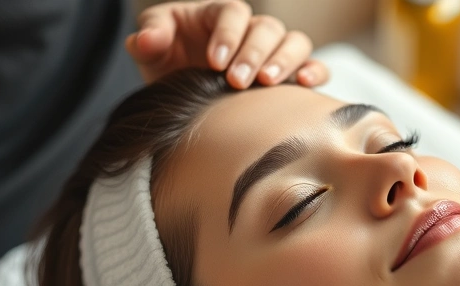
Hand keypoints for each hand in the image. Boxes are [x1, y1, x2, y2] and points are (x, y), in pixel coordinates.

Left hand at [125, 0, 329, 87]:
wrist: (184, 98)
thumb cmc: (169, 64)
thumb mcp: (151, 49)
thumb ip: (147, 37)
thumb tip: (146, 39)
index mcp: (220, 16)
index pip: (234, 14)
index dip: (227, 35)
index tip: (213, 62)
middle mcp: (252, 31)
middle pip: (268, 29)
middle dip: (253, 54)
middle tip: (237, 82)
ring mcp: (273, 53)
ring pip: (295, 43)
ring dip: (285, 62)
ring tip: (267, 84)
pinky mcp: (289, 77)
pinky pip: (313, 67)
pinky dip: (314, 72)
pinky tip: (303, 84)